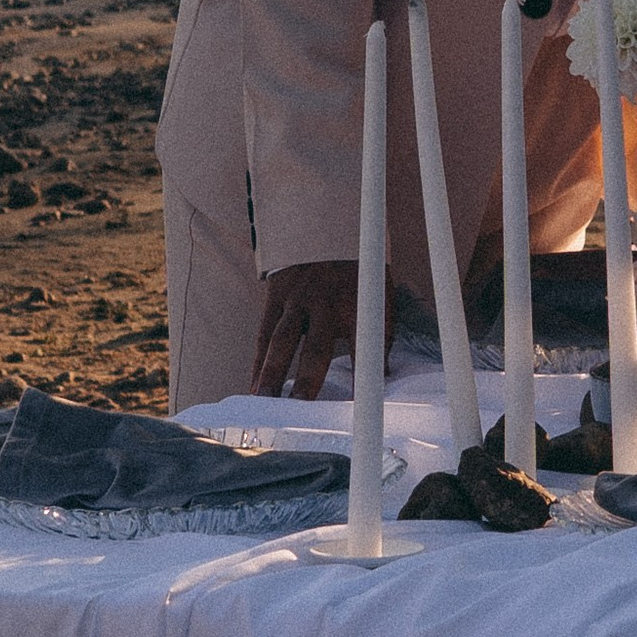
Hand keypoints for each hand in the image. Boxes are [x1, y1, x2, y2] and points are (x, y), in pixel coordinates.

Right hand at [252, 259, 369, 398]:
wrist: (327, 226)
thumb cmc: (359, 271)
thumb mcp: (379, 295)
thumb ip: (380, 335)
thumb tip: (382, 378)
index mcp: (356, 304)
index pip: (363, 346)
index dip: (361, 377)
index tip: (359, 407)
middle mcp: (325, 303)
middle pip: (316, 348)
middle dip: (308, 380)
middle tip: (300, 409)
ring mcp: (296, 300)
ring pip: (282, 341)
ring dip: (273, 373)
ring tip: (266, 403)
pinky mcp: (276, 297)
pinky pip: (264, 333)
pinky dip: (258, 361)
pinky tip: (254, 385)